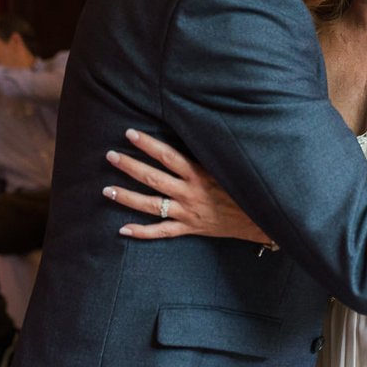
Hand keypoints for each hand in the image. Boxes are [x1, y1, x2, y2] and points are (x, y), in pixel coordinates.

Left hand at [106, 129, 271, 245]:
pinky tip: (122, 229)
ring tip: (107, 190)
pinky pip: (161, 233)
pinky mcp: (189, 229)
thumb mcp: (226, 167)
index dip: (148, 144)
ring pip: (151, 205)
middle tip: (110, 156)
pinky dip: (141, 232)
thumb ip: (205, 155)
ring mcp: (187, 213)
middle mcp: (190, 193)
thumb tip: (187, 134)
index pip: (168, 155)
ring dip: (127, 197)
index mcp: (200, 174)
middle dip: (130, 166)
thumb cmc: (242, 187)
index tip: (130, 133)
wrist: (260, 218)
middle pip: (153, 178)